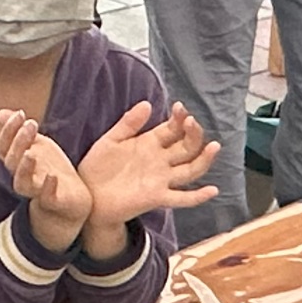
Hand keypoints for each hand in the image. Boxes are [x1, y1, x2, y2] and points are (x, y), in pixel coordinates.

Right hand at [0, 107, 92, 253]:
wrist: (72, 198)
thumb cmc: (51, 169)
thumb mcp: (38, 145)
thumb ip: (20, 131)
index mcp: (18, 161)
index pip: (4, 146)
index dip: (8, 131)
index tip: (20, 113)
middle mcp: (23, 176)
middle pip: (11, 161)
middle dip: (19, 142)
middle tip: (32, 123)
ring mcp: (36, 190)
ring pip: (22, 183)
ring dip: (24, 168)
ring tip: (30, 153)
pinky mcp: (52, 202)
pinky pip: (46, 197)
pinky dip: (47, 187)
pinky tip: (52, 177)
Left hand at [74, 101, 220, 254]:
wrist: (87, 195)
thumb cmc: (97, 167)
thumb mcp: (111, 140)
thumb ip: (129, 123)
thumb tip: (147, 103)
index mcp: (150, 143)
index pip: (173, 129)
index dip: (179, 118)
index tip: (180, 107)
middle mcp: (160, 161)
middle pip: (186, 147)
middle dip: (193, 134)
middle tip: (191, 122)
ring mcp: (161, 179)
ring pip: (191, 169)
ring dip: (203, 159)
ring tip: (213, 146)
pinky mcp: (157, 197)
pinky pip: (182, 199)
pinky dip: (198, 196)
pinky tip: (212, 190)